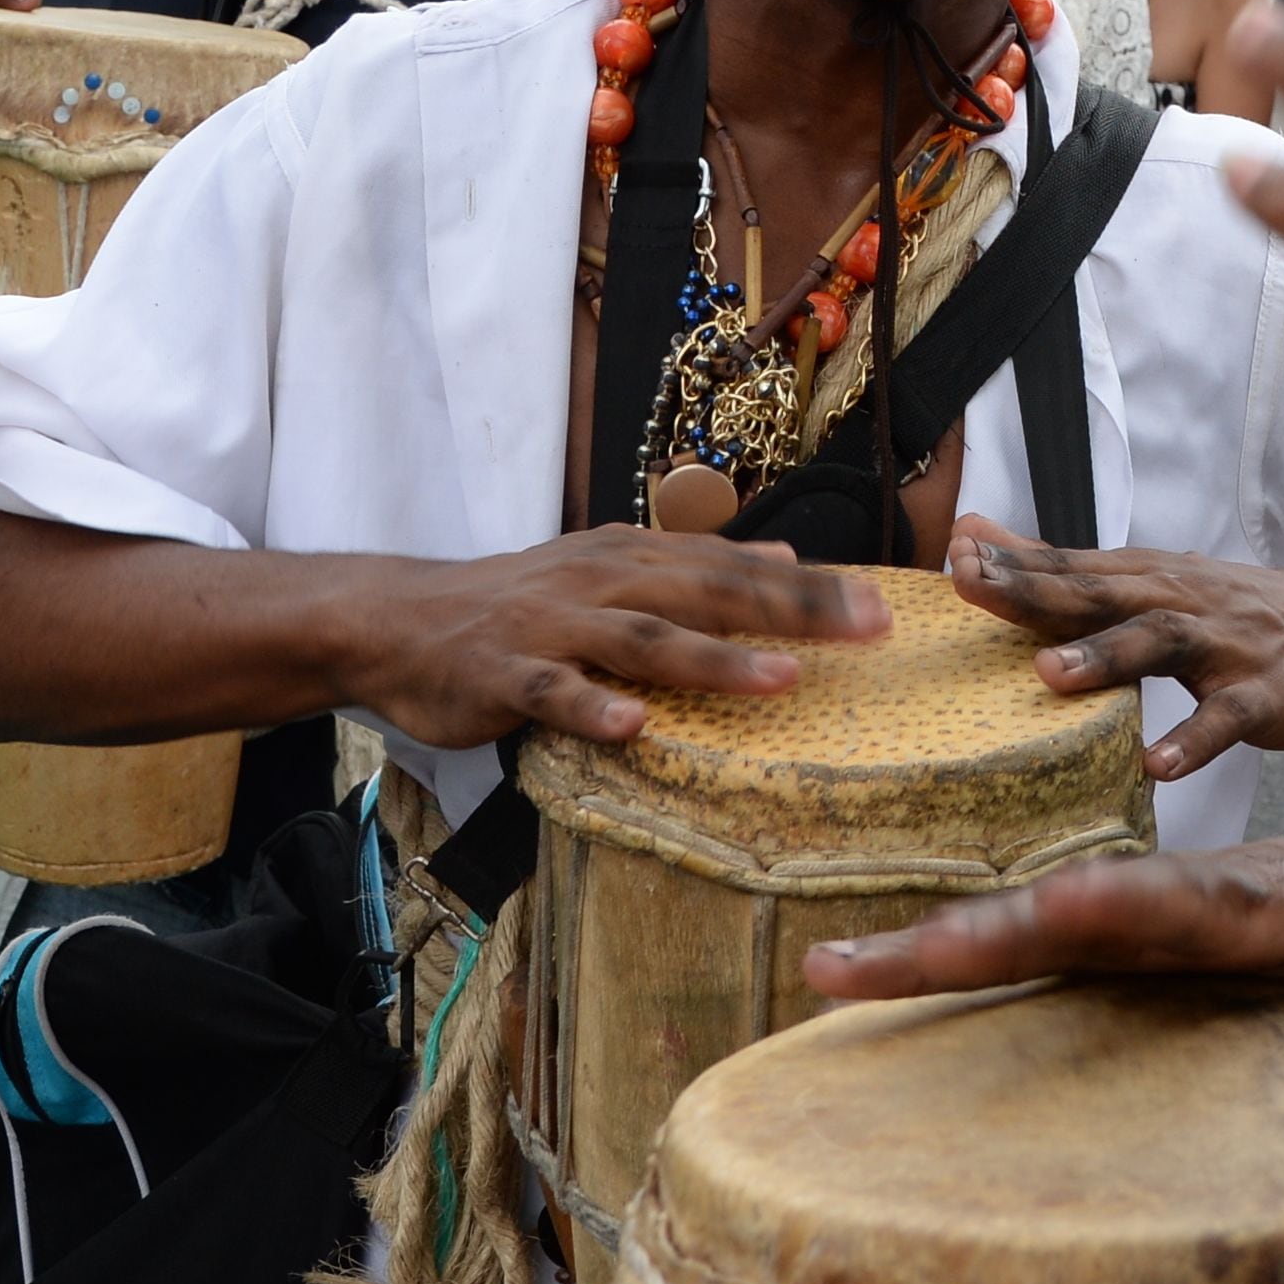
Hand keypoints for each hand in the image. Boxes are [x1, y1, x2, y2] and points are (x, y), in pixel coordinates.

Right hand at [337, 530, 885, 749]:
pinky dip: (593, 708)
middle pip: (710, 592)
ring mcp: (554, 628)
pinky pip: (554, 692)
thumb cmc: (522, 604)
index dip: (812, 587)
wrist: (400, 617)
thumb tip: (785, 556)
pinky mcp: (505, 674)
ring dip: (714, 659)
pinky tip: (634, 726)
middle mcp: (604, 582)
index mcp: (637, 558)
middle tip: (867, 627)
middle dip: (793, 610)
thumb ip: (698, 567)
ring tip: (781, 679)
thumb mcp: (614, 569)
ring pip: (644, 641)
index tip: (883, 606)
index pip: (737, 568)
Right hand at [805, 826, 1283, 1005]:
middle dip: (965, 938)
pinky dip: (934, 966)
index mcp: (1235, 903)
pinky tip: (854, 988)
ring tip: (828, 975)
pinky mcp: (1102, 954)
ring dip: (923, 954)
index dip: (1118, 906)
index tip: (1061, 907)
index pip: (1170, 903)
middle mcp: (1160, 907)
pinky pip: (1014, 963)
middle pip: (1053, 918)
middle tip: (866, 962)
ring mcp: (1123, 931)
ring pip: (1012, 939)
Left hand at [952, 514, 1283, 781]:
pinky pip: (1224, 719)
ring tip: (1049, 675)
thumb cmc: (1225, 609)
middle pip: (1098, 594)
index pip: (1067, 567)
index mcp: (1142, 578)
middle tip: (971, 589)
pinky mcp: (1260, 695)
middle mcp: (1176, 602)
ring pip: (1158, 644)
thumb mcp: (1144, 578)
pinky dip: (1192, 741)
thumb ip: (1059, 565)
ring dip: (1105, 658)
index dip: (1009, 565)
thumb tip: (972, 534)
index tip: (950, 560)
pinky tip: (1157, 764)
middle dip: (1034, 591)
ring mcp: (1221, 648)